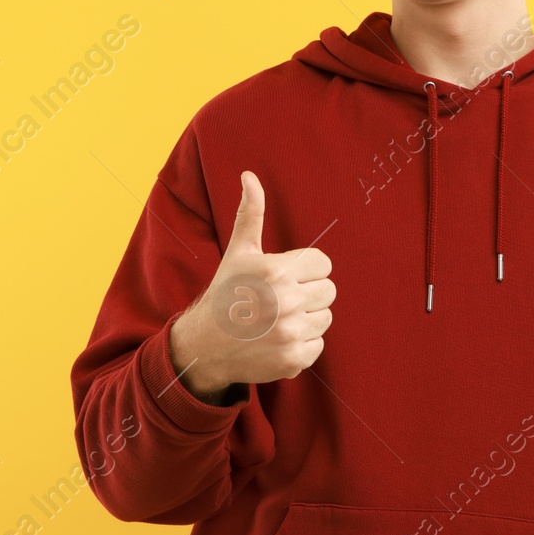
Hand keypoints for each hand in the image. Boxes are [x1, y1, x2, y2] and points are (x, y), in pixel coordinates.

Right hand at [168, 170, 334, 398]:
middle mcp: (286, 301)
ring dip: (307, 318)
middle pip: (329, 290)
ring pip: (325, 317)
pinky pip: (319, 344)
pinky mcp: (294, 359)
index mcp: (276, 270)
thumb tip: (250, 175)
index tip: (283, 277)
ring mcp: (291, 332)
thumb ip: (251, 213)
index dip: (305, 269)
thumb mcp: (239, 251)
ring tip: (278, 319)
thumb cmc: (226, 293)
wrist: (204, 346)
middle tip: (281, 300)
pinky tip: (278, 339)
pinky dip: (303, 344)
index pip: (323, 264)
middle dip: (308, 293)